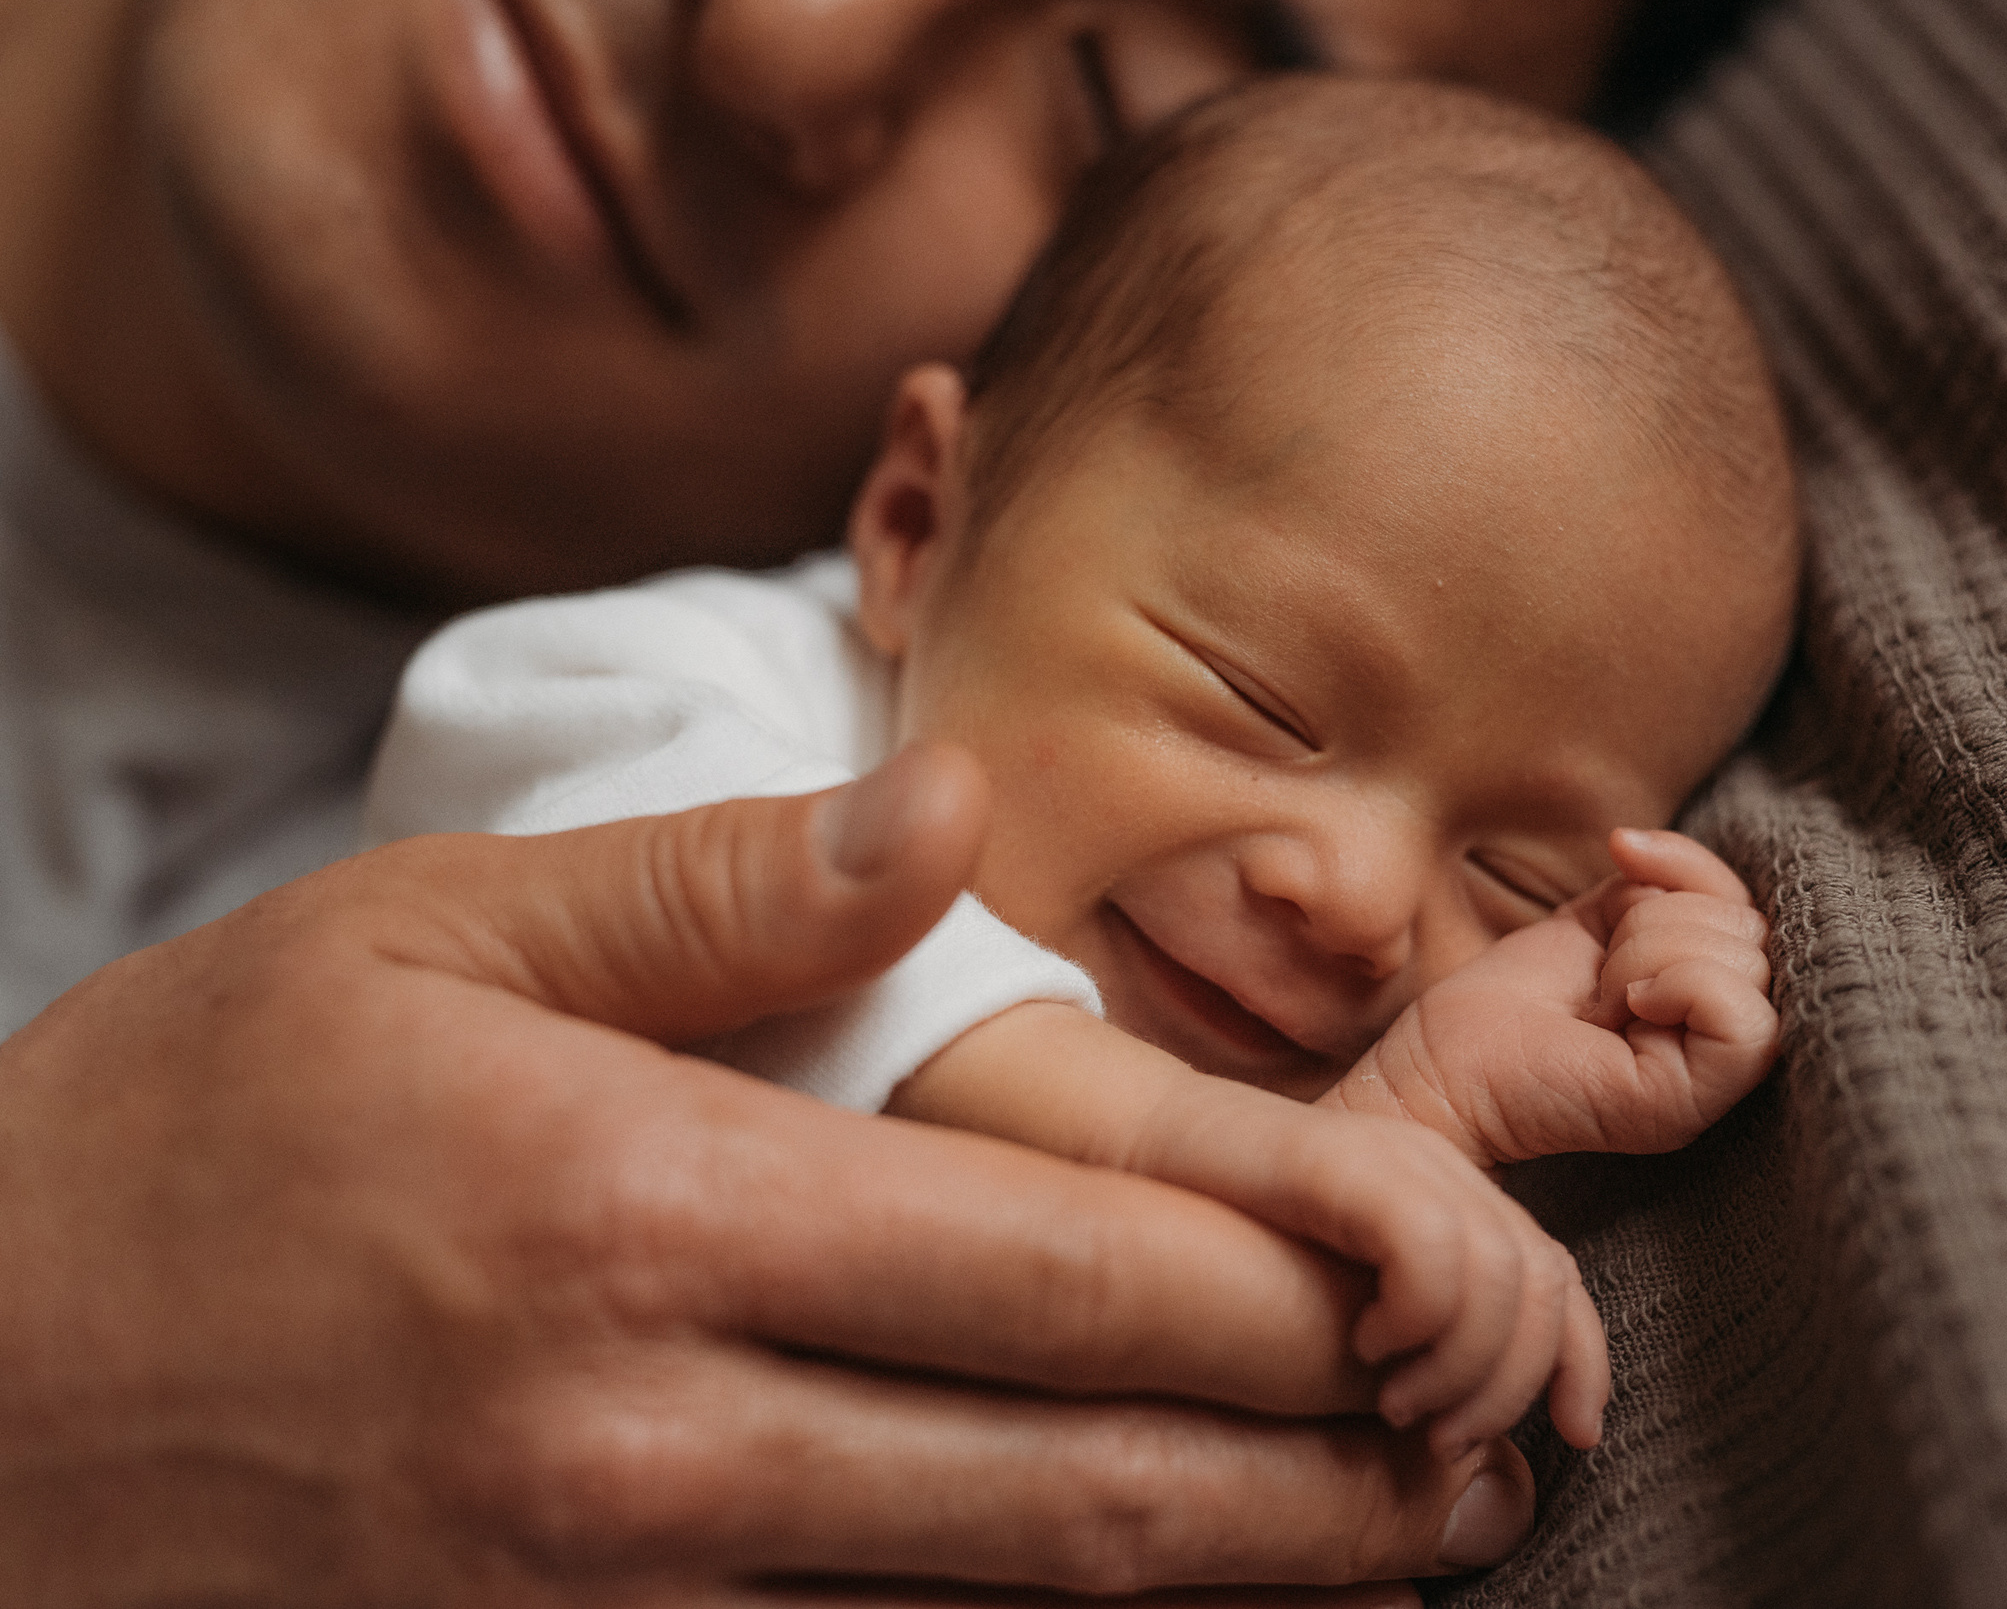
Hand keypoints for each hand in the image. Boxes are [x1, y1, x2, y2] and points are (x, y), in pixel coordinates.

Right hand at [0, 747, 1532, 1603]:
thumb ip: (712, 889)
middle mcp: (656, 1443)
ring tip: (1407, 1550)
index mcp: (645, 1213)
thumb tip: (955, 809)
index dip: (1293, 1292)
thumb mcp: (415, 940)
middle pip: (1086, 1480)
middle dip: (1328, 1477)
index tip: (1438, 1280)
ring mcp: (616, 1605)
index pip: (1061, 1269)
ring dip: (1233, 1589)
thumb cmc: (179, 1144)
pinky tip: (1156, 1608)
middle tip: (1495, 1449)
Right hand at [1125, 1075, 1610, 1458]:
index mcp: (1449, 1204)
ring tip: (1394, 1403)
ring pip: (1504, 1273)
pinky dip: (1419, 1316)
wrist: (1135, 1154)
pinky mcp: (1347, 1161)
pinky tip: (1365, 1343)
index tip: (1574, 1437)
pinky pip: (1431, 1244)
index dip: (1582, 1360)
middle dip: (1512, 1383)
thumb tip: (1486, 1478)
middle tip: (1443, 1440)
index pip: (1558, 1277)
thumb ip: (1410, 1366)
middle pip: (1544, 1280)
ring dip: (1463, 1366)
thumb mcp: (1339, 1327)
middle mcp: (1439, 1173)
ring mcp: (1397, 1160)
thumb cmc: (1224, 1255)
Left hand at [1326, 828, 1778, 1166]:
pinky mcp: (1692, 1103)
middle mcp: (1724, 1038)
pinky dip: (1681, 988)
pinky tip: (1624, 1008)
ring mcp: (1716, 1078)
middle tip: (1599, 975)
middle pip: (1749, 931)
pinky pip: (1743, 1021)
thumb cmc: (1518, 999)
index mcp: (1712, 994)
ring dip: (1647, 956)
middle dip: (1656, 922)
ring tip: (1600, 999)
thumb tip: (1633, 841)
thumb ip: (1653, 881)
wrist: (1451, 1063)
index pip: (1747, 907)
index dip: (1687, 869)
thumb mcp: (1600, 916)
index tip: (1621, 861)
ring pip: (1745, 966)